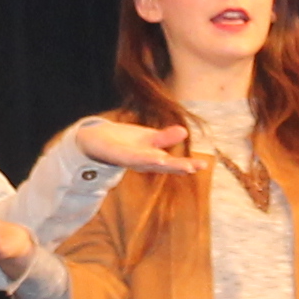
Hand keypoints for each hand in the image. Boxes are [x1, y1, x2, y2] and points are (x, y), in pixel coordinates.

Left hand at [69, 115, 197, 174]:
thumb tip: (185, 132)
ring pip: (147, 162)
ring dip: (161, 162)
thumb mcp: (148, 138)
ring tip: (176, 163)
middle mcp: (143, 162)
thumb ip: (165, 137)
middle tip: (196, 167)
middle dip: (178, 166)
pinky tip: (155, 156)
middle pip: (163, 164)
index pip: (172, 162)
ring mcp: (129, 159)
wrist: (95, 142)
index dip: (187, 165)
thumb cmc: (125, 143)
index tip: (204, 164)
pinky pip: (130, 157)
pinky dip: (142, 157)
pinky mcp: (116, 154)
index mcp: (152, 158)